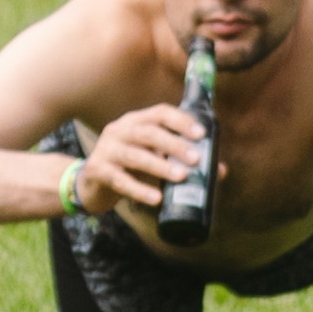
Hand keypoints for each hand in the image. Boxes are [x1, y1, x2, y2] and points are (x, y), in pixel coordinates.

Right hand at [77, 105, 202, 213]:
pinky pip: (120, 180)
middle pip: (148, 132)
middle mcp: (119, 130)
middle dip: (173, 144)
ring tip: (181, 177)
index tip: (201, 134)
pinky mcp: (98, 171)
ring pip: (134, 155)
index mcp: (136, 122)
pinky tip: (157, 199)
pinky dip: (140, 190)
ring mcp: (106, 150)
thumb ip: (183, 162)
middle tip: (195, 159)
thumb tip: (221, 171)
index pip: (159, 113)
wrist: (91, 185)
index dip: (181, 121)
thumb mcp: (155, 159)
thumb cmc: (131, 168)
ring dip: (160, 166)